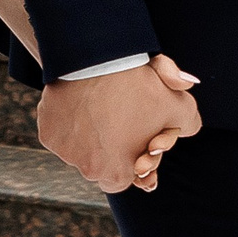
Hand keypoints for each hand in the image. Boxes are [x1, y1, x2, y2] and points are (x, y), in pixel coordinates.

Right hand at [37, 53, 200, 195]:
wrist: (96, 58)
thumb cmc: (140, 86)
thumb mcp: (178, 104)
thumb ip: (189, 123)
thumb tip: (190, 129)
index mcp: (116, 174)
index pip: (125, 178)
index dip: (132, 161)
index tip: (137, 140)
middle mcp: (86, 170)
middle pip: (101, 165)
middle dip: (111, 148)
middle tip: (121, 121)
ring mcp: (63, 152)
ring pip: (79, 149)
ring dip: (89, 136)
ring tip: (103, 108)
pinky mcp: (47, 133)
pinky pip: (59, 133)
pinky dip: (69, 122)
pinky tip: (82, 104)